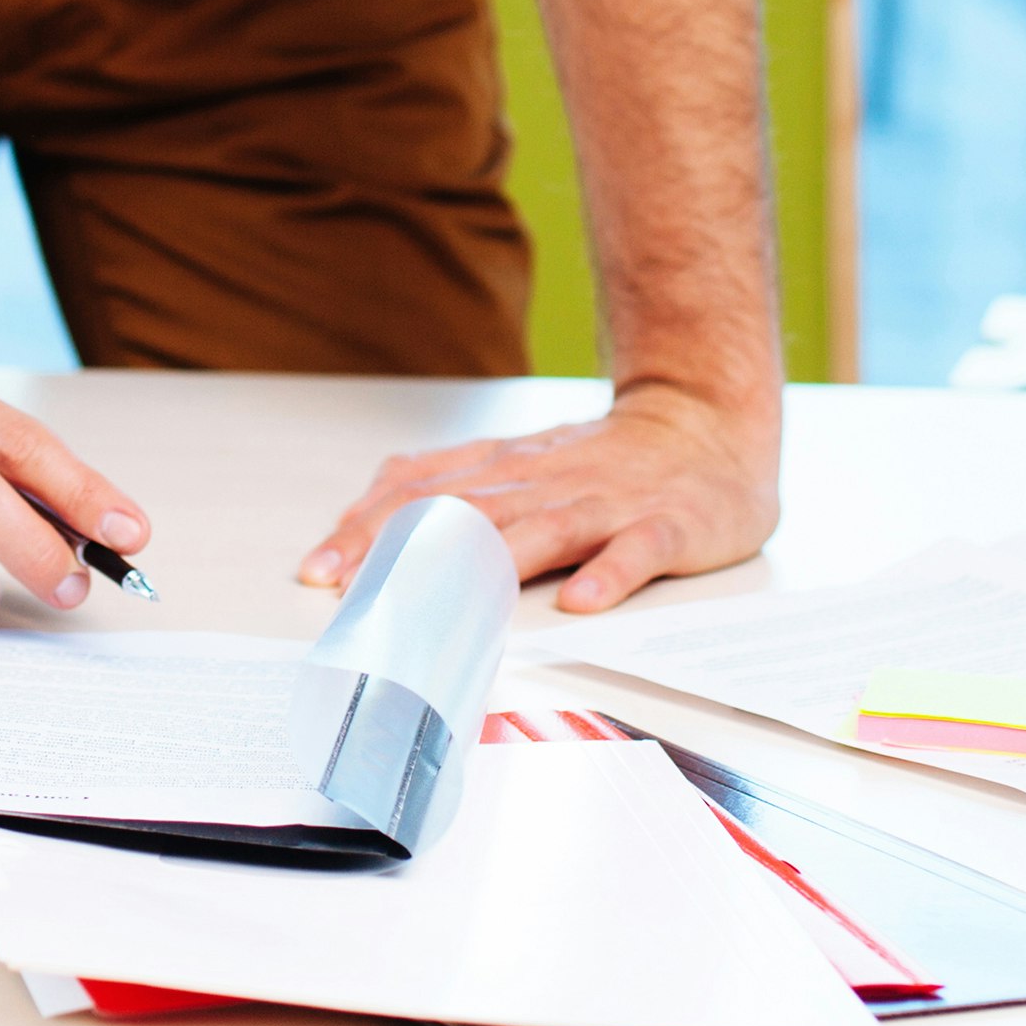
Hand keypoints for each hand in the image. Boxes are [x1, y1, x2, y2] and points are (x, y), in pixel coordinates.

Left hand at [293, 379, 778, 613]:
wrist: (705, 423)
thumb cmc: (604, 460)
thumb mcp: (518, 463)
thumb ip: (455, 483)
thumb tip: (373, 511)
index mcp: (506, 471)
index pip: (423, 495)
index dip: (369, 530)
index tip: (321, 570)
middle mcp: (546, 482)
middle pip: (466, 514)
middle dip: (406, 550)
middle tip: (352, 590)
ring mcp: (606, 503)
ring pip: (541, 530)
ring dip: (489, 565)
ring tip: (444, 601)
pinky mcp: (665, 526)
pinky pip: (635, 552)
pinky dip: (608, 576)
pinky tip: (581, 602)